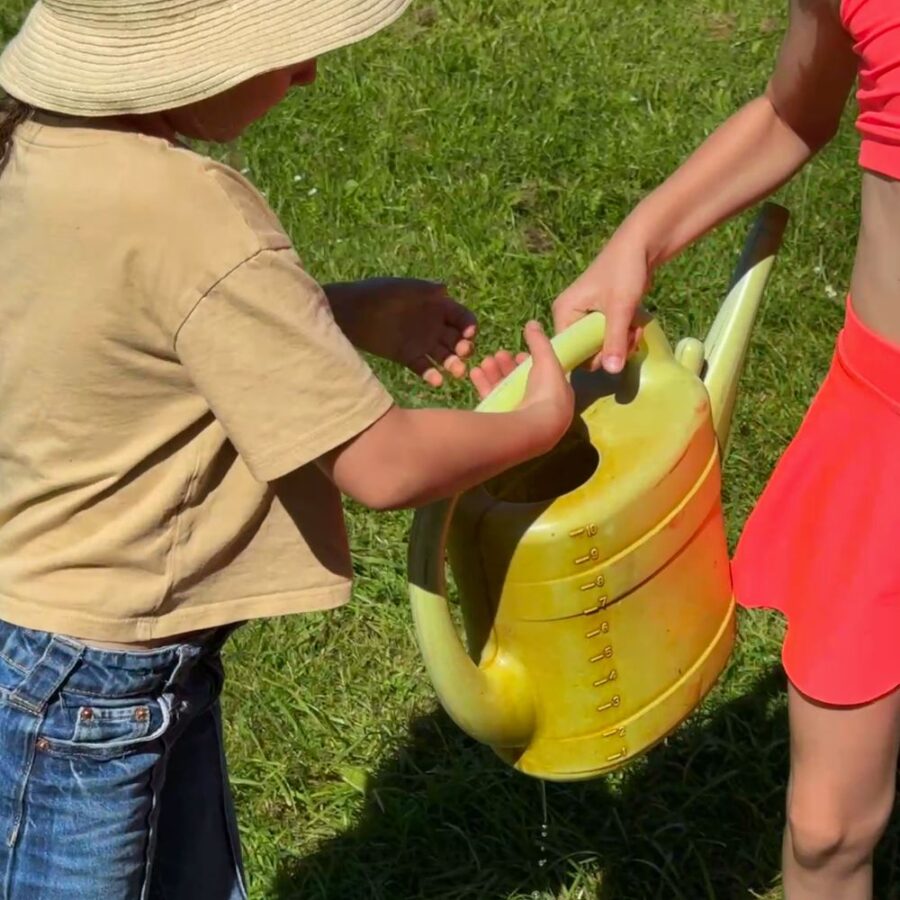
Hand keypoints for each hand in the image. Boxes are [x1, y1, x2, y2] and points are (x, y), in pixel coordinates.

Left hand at [326, 278, 476, 386]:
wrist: (351, 311)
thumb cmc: (379, 294)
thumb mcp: (404, 289)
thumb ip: (425, 290)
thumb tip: (446, 288)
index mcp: (437, 306)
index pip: (463, 318)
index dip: (469, 325)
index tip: (469, 333)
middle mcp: (433, 325)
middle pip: (457, 339)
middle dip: (465, 347)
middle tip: (463, 352)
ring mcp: (422, 342)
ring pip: (445, 356)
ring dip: (453, 364)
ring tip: (457, 372)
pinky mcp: (408, 357)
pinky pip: (424, 368)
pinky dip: (432, 375)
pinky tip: (437, 381)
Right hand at [472, 321, 573, 448]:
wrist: (532, 428)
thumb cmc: (547, 392)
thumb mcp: (547, 360)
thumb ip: (540, 342)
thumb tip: (533, 323)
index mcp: (557, 396)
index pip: (543, 376)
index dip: (531, 363)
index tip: (519, 353)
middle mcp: (539, 408)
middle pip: (521, 383)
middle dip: (508, 366)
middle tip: (498, 355)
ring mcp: (521, 418)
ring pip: (505, 391)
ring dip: (494, 373)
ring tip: (485, 361)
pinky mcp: (502, 424)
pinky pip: (492, 401)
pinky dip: (484, 385)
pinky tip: (475, 373)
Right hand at [552, 230, 651, 372]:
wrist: (643, 244)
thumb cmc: (624, 272)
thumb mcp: (620, 308)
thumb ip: (614, 341)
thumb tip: (611, 372)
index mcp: (563, 312)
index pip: (569, 350)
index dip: (590, 357)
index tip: (613, 351)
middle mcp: (569, 315)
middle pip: (586, 350)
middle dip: (610, 348)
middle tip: (629, 337)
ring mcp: (585, 315)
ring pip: (601, 344)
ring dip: (621, 341)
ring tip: (634, 328)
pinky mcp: (601, 314)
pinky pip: (609, 335)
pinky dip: (623, 333)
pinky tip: (635, 323)